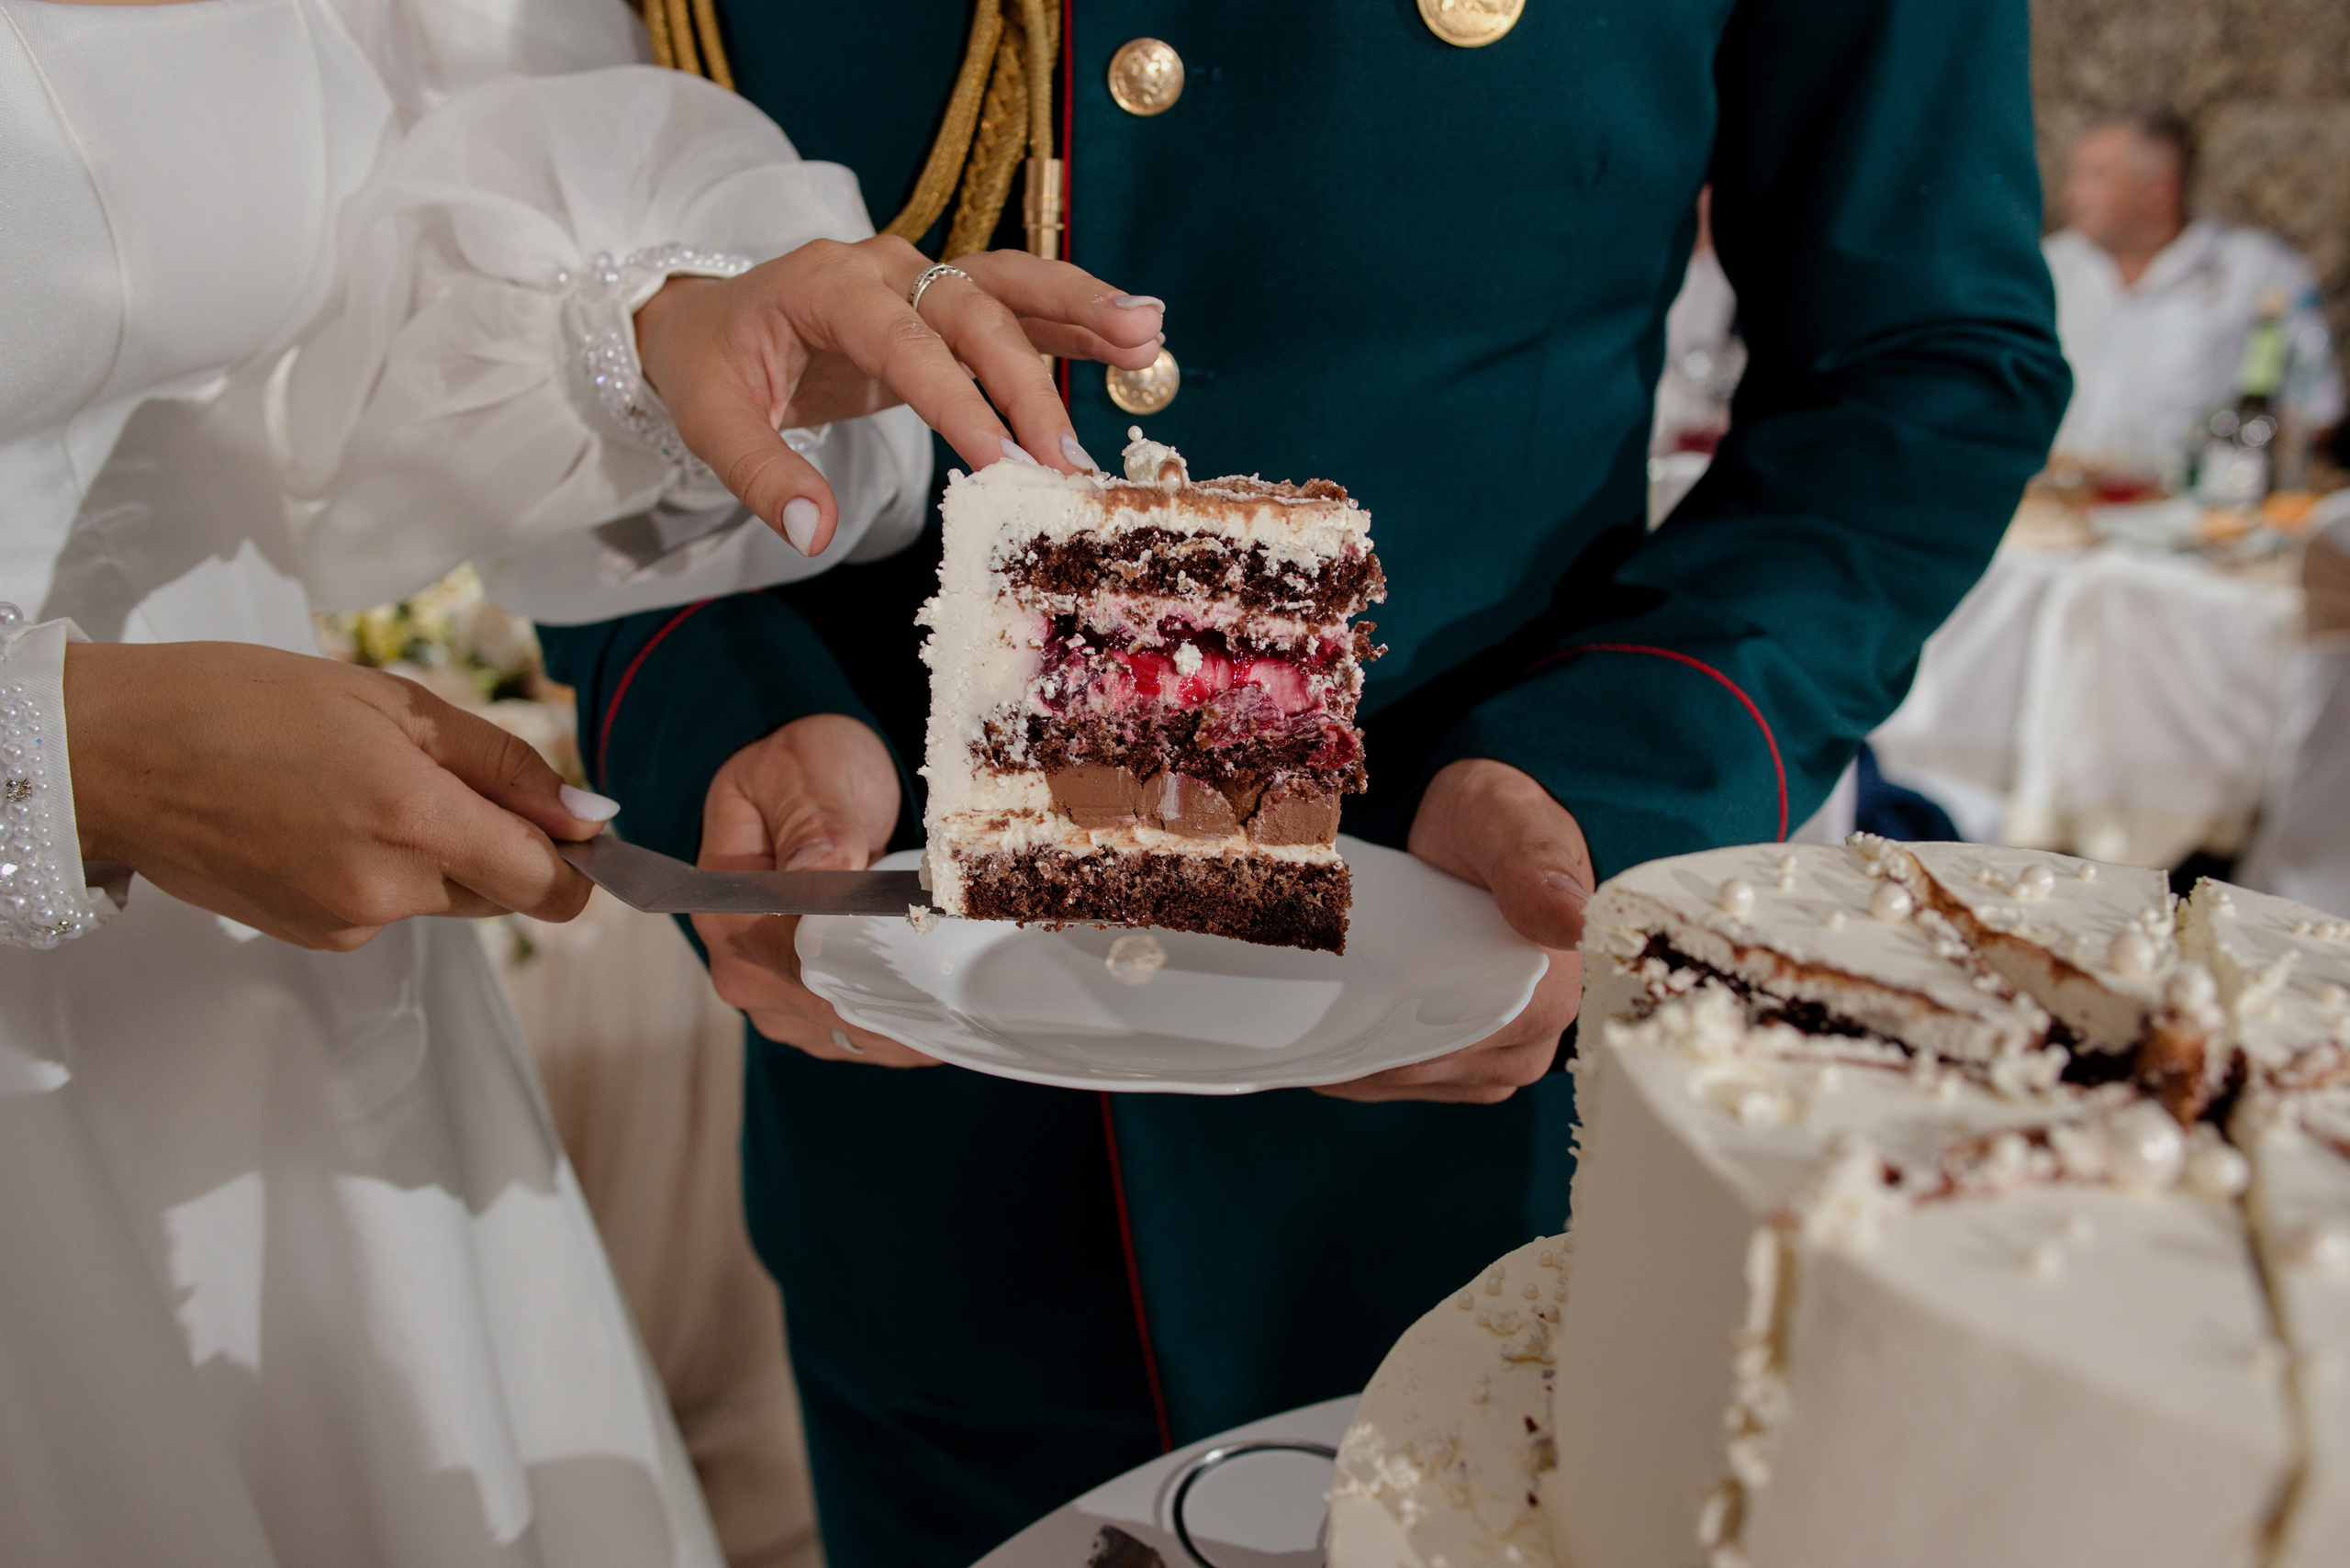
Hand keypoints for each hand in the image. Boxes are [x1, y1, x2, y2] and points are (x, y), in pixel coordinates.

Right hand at [64, 641, 606, 950]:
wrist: (113, 754)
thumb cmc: (243, 703)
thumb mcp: (391, 702)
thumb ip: (503, 764)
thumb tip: (590, 816)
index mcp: (416, 822)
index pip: (552, 887)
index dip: (577, 859)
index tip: (567, 820)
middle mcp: (388, 891)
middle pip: (505, 892)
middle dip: (500, 842)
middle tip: (436, 774)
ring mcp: (348, 923)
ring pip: (446, 899)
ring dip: (437, 853)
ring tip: (359, 788)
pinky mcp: (315, 938)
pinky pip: (390, 908)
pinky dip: (383, 868)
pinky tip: (323, 819)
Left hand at [634, 236, 1164, 554]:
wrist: (707, 321)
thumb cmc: (711, 370)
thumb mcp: (712, 423)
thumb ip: (763, 475)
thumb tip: (813, 533)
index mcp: (825, 286)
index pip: (904, 342)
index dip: (958, 402)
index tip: (1003, 463)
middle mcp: (884, 267)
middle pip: (974, 308)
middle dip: (1031, 381)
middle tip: (1073, 452)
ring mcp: (921, 275)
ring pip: (1011, 283)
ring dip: (1082, 311)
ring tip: (1150, 336)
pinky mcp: (944, 301)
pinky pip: (1018, 304)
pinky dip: (1075, 323)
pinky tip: (1137, 343)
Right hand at [693, 714, 936, 1065]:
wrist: (809, 778)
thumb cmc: (801, 768)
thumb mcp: (804, 773)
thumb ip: (813, 824)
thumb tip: (818, 874)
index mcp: (729, 915)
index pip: (797, 970)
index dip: (862, 983)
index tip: (927, 988)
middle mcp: (742, 967)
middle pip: (823, 1014)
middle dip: (893, 1013)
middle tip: (964, 1006)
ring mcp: (775, 994)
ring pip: (845, 1035)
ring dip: (903, 1028)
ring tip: (963, 1013)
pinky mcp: (808, 1004)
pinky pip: (855, 1034)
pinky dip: (900, 1030)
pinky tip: (944, 1020)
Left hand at [1316, 759, 1591, 1104]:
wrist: (1479, 825)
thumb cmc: (1495, 819)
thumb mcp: (1508, 822)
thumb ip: (1532, 864)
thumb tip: (1570, 921)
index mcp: (1549, 999)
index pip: (1452, 1046)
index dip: (1385, 1039)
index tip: (1323, 1017)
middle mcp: (1531, 1043)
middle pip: (1424, 1070)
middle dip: (1360, 1050)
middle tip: (1294, 1018)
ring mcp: (1497, 1059)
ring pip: (1409, 1082)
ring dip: (1354, 1061)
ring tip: (1301, 1025)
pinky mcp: (1467, 1060)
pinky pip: (1407, 1079)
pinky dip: (1362, 1063)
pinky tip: (1323, 1038)